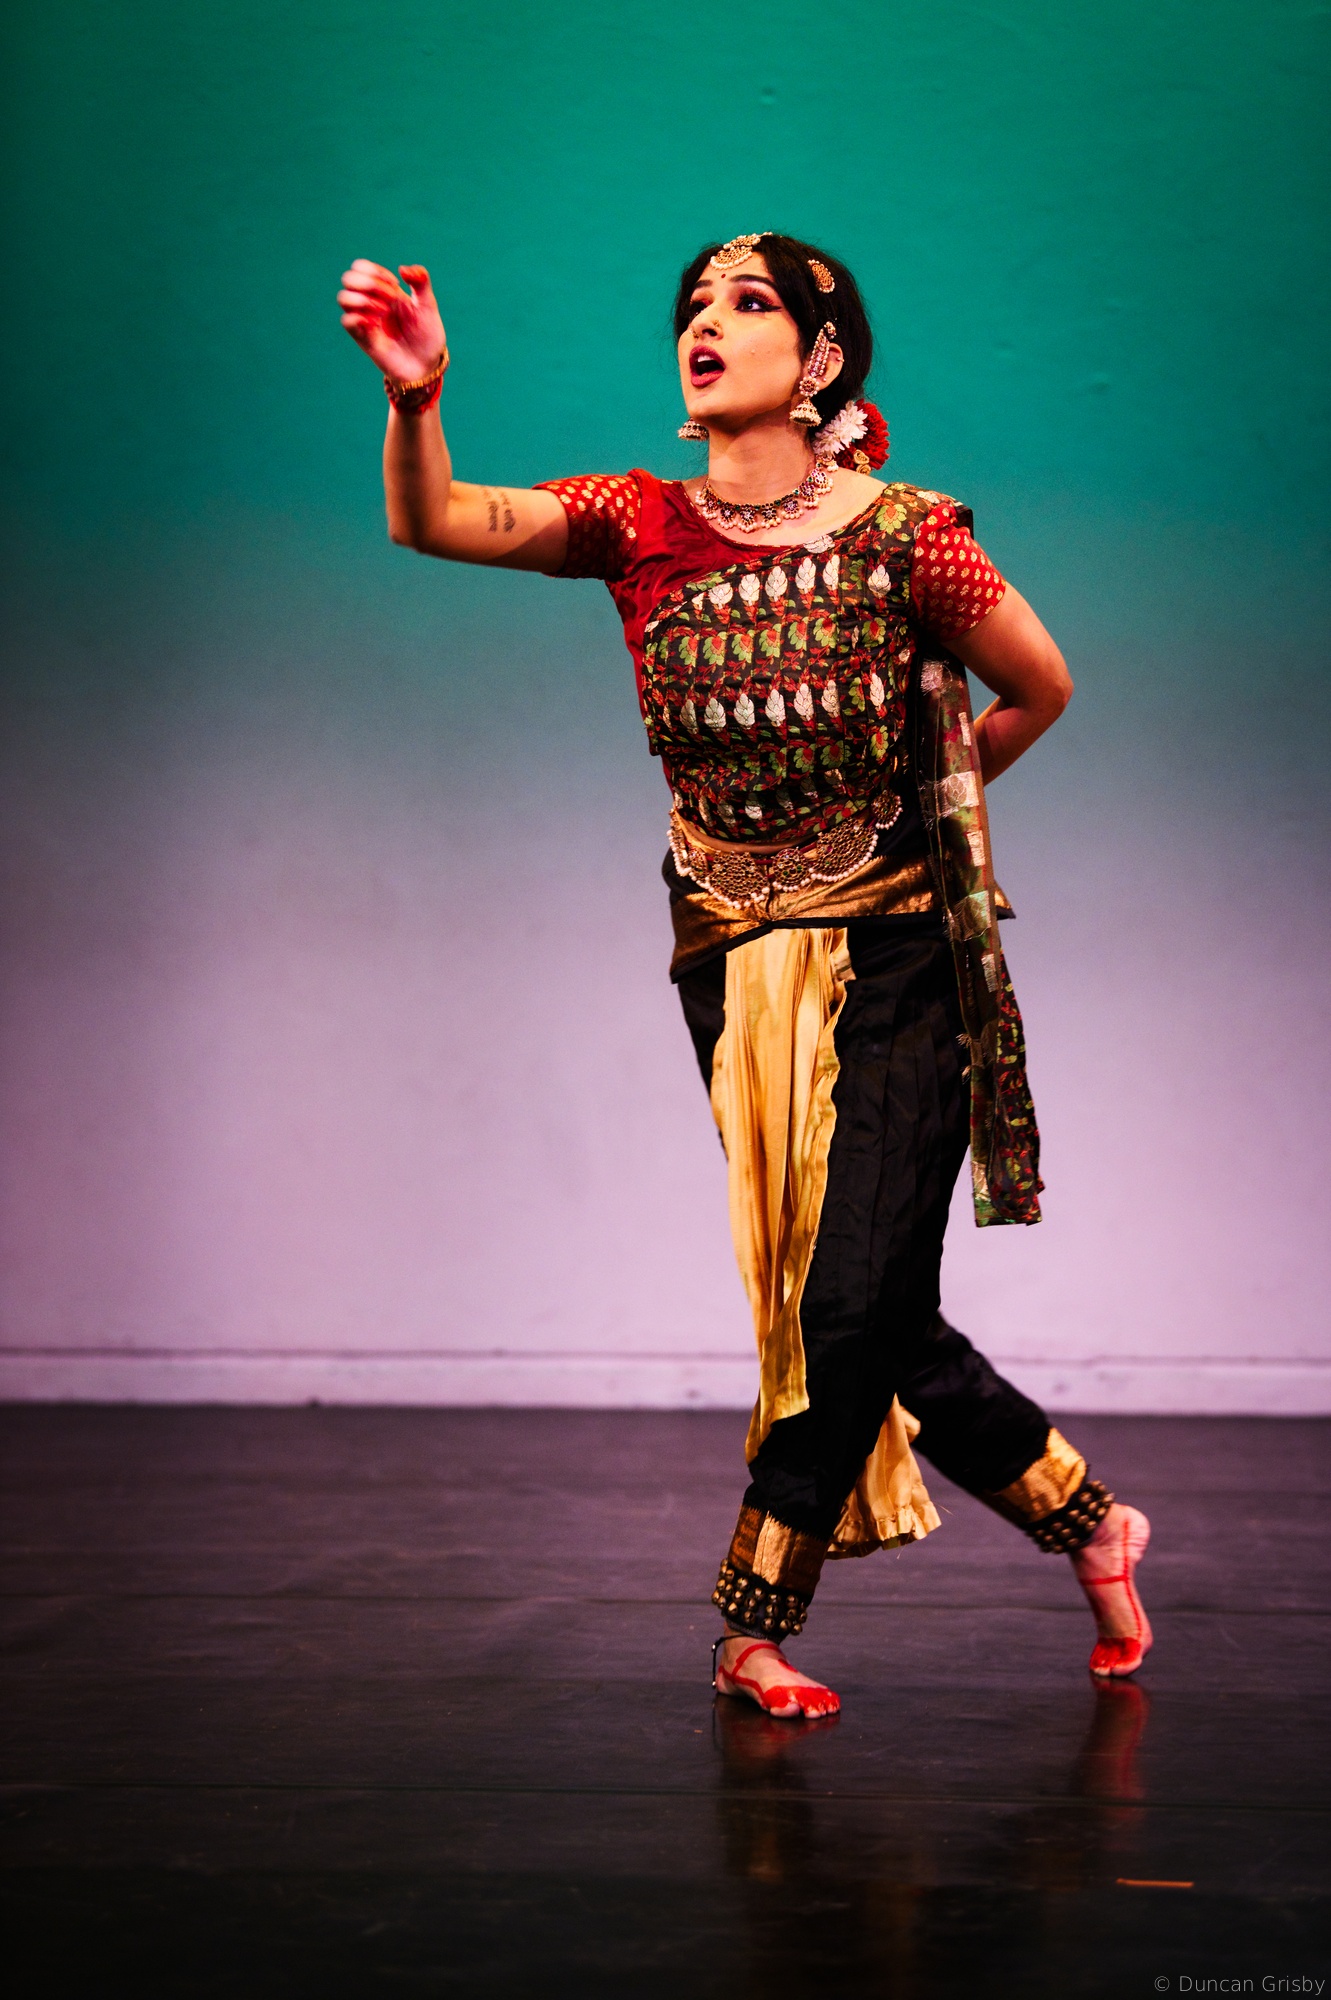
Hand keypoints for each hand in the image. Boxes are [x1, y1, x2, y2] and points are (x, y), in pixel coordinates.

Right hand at [338, 259, 445, 383]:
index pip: (361, 268)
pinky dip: (360, 318)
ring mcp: (365, 321)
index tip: (396, 285)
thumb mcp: (428, 304)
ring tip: (384, 312)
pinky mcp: (363, 339)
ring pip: (343, 298)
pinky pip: (347, 321)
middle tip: (390, 299)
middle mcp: (370, 303)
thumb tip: (402, 269)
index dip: (375, 270)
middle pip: (348, 278)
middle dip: (370, 283)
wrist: (426, 365)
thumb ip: (421, 281)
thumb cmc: (427, 336)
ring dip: (364, 299)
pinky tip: (377, 325)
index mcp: (383, 291)